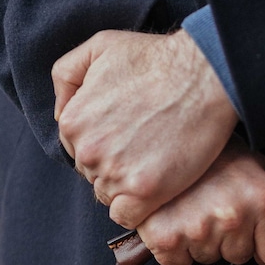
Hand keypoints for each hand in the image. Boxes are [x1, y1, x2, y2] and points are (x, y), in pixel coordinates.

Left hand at [53, 29, 238, 226]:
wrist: (204, 75)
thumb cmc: (157, 59)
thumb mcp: (99, 46)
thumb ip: (67, 76)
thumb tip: (60, 111)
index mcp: (72, 122)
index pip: (77, 150)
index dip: (104, 146)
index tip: (127, 137)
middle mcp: (88, 151)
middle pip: (93, 175)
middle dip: (115, 166)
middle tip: (146, 147)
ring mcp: (115, 174)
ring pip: (110, 196)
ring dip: (129, 186)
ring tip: (156, 162)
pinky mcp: (144, 192)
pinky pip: (127, 217)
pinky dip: (138, 210)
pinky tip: (155, 190)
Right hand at [136, 136, 264, 264]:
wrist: (166, 130)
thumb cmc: (214, 148)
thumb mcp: (258, 165)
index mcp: (263, 198)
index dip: (264, 243)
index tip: (254, 233)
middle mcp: (233, 215)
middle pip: (240, 256)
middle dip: (230, 238)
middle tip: (215, 206)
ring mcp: (199, 228)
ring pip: (208, 259)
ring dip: (202, 240)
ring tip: (194, 207)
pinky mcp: (166, 237)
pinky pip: (177, 262)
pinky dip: (174, 247)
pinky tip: (175, 218)